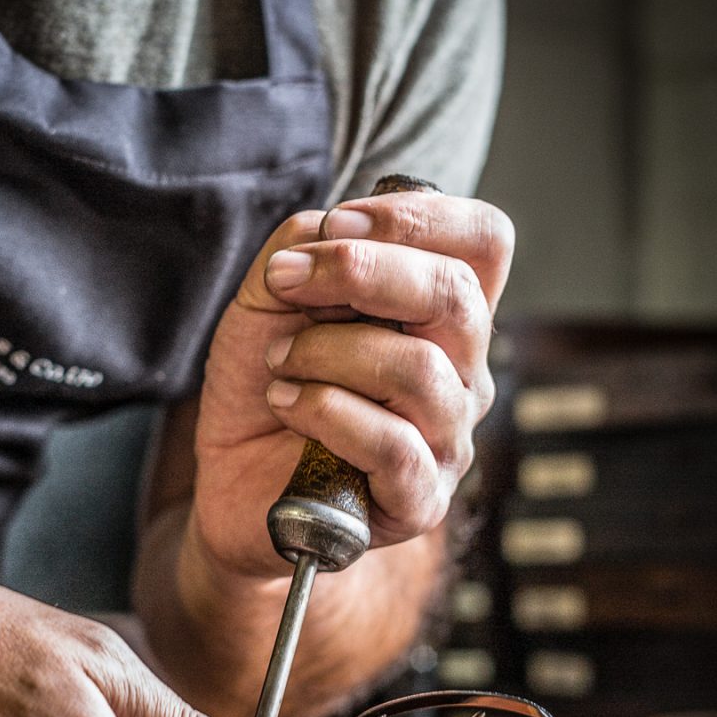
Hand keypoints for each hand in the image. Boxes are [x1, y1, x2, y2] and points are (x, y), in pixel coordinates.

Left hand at [192, 188, 513, 576]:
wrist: (232, 479)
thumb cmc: (266, 385)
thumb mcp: (270, 299)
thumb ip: (302, 248)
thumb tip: (330, 228)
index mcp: (441, 318)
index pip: (484, 242)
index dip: (416, 217)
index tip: (336, 225)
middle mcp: (461, 374)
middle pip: (458, 295)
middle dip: (361, 270)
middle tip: (286, 280)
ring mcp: (447, 440)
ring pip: (419, 371)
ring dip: (326, 352)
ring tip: (279, 362)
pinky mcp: (419, 500)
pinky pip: (394, 445)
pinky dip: (324, 411)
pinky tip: (286, 404)